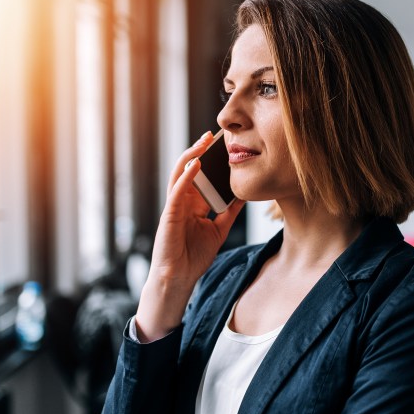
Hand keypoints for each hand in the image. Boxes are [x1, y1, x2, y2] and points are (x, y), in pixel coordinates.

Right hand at [136, 132, 245, 340]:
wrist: (179, 278)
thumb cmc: (194, 257)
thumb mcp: (219, 230)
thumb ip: (229, 212)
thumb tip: (244, 195)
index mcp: (193, 205)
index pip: (202, 177)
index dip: (211, 161)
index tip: (224, 146)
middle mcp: (182, 202)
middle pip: (190, 170)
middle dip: (200, 151)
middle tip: (214, 135)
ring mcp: (174, 207)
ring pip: (180, 175)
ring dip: (191, 156)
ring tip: (203, 141)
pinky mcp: (169, 215)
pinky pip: (176, 191)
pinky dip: (185, 177)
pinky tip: (195, 165)